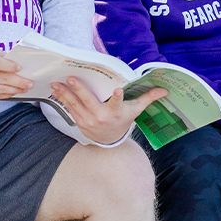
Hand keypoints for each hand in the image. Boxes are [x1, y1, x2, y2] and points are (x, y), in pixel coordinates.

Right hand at [0, 48, 32, 100]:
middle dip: (19, 81)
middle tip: (30, 82)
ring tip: (26, 87)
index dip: (9, 66)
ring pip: (1, 89)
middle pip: (2, 78)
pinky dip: (8, 94)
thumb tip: (17, 62)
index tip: (20, 68)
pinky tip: (15, 92)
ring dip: (16, 89)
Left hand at [51, 78, 167, 144]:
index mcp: (115, 112)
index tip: (116, 90)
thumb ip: (147, 98)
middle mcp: (101, 117)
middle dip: (79, 90)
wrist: (110, 141)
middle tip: (71, 78)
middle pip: (89, 102)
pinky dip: (62, 100)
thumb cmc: (123, 121)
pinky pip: (69, 110)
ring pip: (75, 105)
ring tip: (56, 83)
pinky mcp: (79, 122)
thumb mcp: (135, 110)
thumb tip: (164, 90)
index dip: (117, 97)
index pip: (117, 103)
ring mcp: (88, 120)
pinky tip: (56, 91)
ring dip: (65, 94)